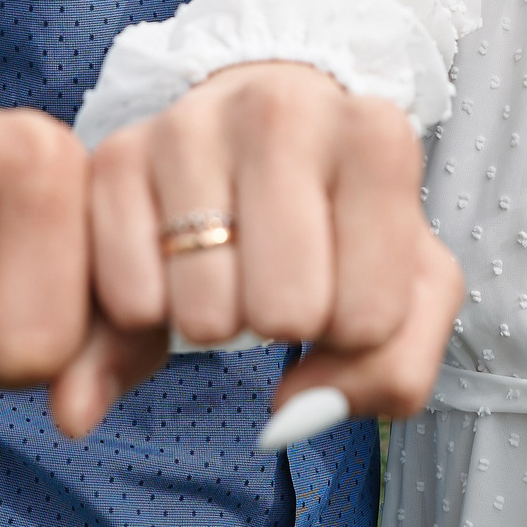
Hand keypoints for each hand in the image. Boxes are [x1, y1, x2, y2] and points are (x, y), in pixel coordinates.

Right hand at [71, 63, 464, 439]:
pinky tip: (176, 265)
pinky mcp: (117, 153)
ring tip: (232, 268)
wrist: (268, 126)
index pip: (368, 320)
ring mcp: (190, 125)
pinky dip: (151, 311)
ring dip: (217, 320)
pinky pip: (129, 301)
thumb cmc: (345, 214)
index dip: (355, 330)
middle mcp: (281, 111)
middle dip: (283, 325)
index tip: (345, 279)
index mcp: (375, 135)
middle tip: (282, 280)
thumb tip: (289, 414)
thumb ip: (392, 371)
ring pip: (204, 314)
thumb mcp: (410, 284)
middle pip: (284, 315)